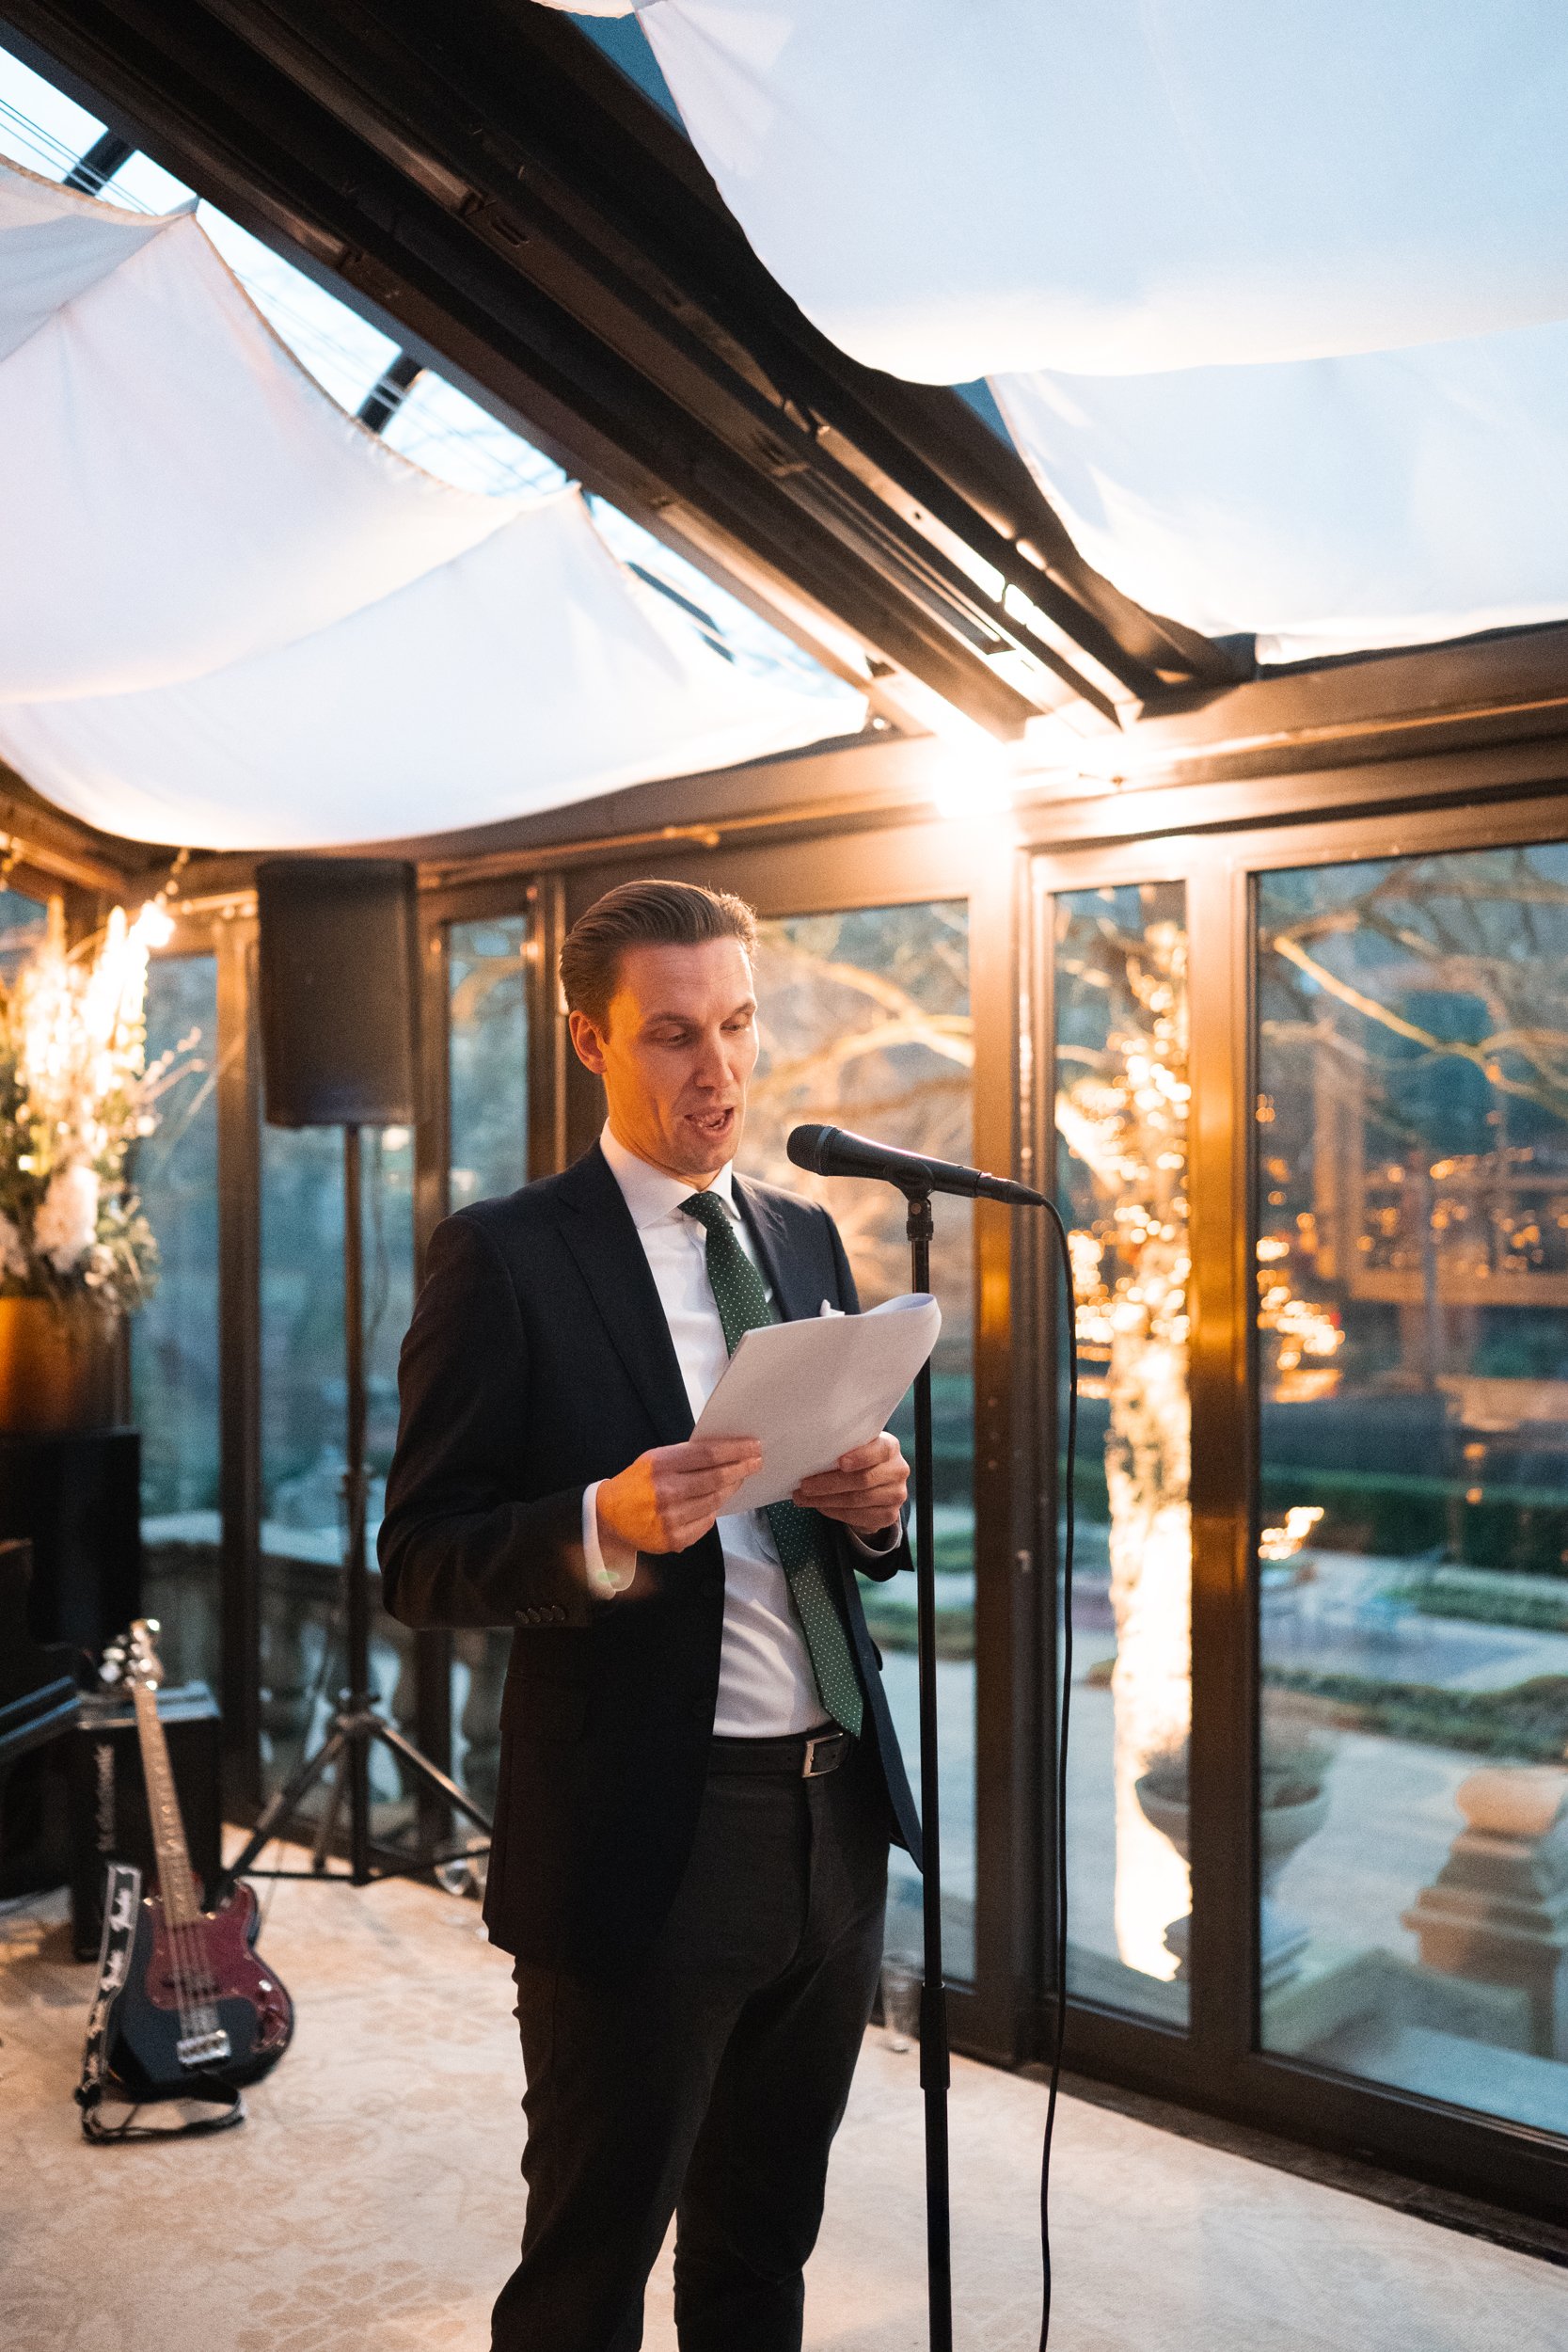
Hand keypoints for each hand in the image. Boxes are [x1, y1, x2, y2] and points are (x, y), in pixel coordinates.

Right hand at [597, 1437, 762, 1556]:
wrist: (610, 1516)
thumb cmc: (638, 1483)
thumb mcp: (655, 1459)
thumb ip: (686, 1456)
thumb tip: (726, 1450)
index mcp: (661, 1466)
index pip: (708, 1455)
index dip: (735, 1450)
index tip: (753, 1446)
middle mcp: (667, 1492)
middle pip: (717, 1478)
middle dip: (741, 1469)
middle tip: (756, 1462)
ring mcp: (672, 1518)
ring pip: (715, 1501)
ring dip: (731, 1489)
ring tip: (738, 1479)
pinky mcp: (675, 1539)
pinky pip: (706, 1522)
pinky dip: (713, 1510)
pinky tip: (715, 1502)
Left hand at [793, 1433, 907, 1534]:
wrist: (877, 1484)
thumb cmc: (858, 1460)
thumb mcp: (856, 1448)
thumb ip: (842, 1448)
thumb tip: (809, 1455)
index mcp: (890, 1447)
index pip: (879, 1451)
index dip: (860, 1457)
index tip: (840, 1462)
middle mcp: (898, 1471)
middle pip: (862, 1480)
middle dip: (829, 1484)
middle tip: (804, 1486)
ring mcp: (896, 1495)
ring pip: (856, 1500)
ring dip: (825, 1501)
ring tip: (803, 1498)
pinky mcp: (889, 1515)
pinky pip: (857, 1517)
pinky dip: (834, 1512)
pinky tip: (820, 1507)